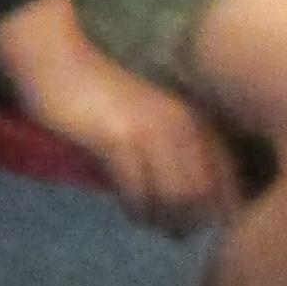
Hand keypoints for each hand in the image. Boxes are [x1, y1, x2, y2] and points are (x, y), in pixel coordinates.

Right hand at [0, 0, 237, 234]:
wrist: (56, 54)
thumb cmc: (102, 84)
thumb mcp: (152, 113)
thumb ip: (175, 145)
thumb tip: (188, 196)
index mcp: (197, 118)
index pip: (230, 179)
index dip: (223, 210)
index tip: (206, 225)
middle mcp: (184, 126)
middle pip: (206, 197)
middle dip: (192, 222)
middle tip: (175, 231)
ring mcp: (152, 133)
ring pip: (176, 199)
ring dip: (163, 219)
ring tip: (150, 221)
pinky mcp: (117, 140)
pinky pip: (138, 191)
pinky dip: (136, 207)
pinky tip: (129, 207)